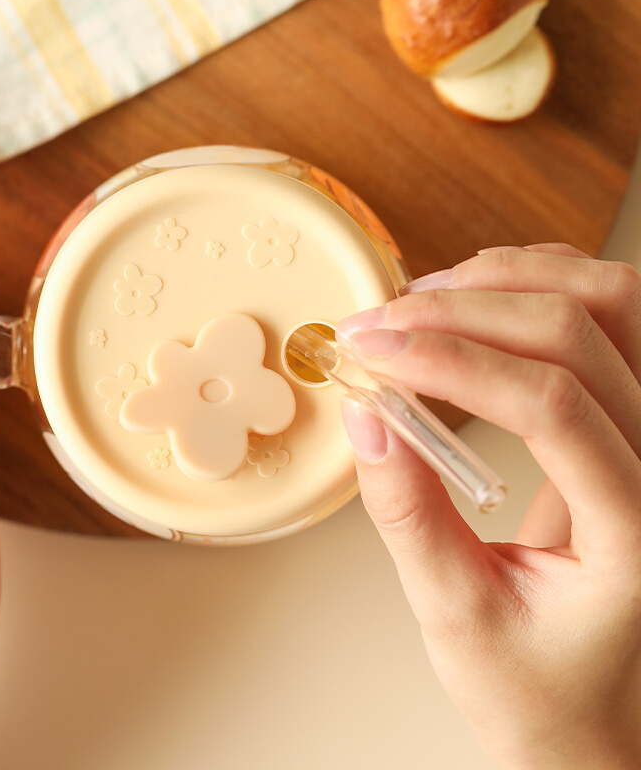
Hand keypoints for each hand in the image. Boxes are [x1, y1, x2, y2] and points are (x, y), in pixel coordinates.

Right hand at [336, 245, 640, 768]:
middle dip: (463, 312)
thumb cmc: (535, 682)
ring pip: (611, 300)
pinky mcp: (630, 418)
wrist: (585, 703)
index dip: (453, 363)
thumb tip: (369, 419)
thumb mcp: (456, 613)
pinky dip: (533, 286)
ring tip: (424, 298)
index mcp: (636, 529)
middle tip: (381, 323)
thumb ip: (409, 512)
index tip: (377, 354)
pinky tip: (476, 297)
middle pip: (580, 332)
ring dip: (508, 280)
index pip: (551, 404)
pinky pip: (606, 314)